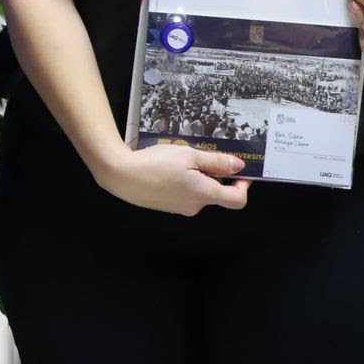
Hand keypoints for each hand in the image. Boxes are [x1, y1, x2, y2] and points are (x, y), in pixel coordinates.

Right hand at [93, 143, 249, 215]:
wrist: (120, 175)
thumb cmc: (157, 163)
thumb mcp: (189, 155)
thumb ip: (216, 162)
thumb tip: (239, 167)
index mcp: (205, 194)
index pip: (237, 200)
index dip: (243, 186)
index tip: (238, 171)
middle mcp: (195, 206)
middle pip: (216, 194)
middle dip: (212, 175)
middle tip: (198, 155)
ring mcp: (179, 208)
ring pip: (198, 192)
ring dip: (195, 177)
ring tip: (176, 159)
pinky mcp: (165, 206)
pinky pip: (182, 194)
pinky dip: (181, 182)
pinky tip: (164, 168)